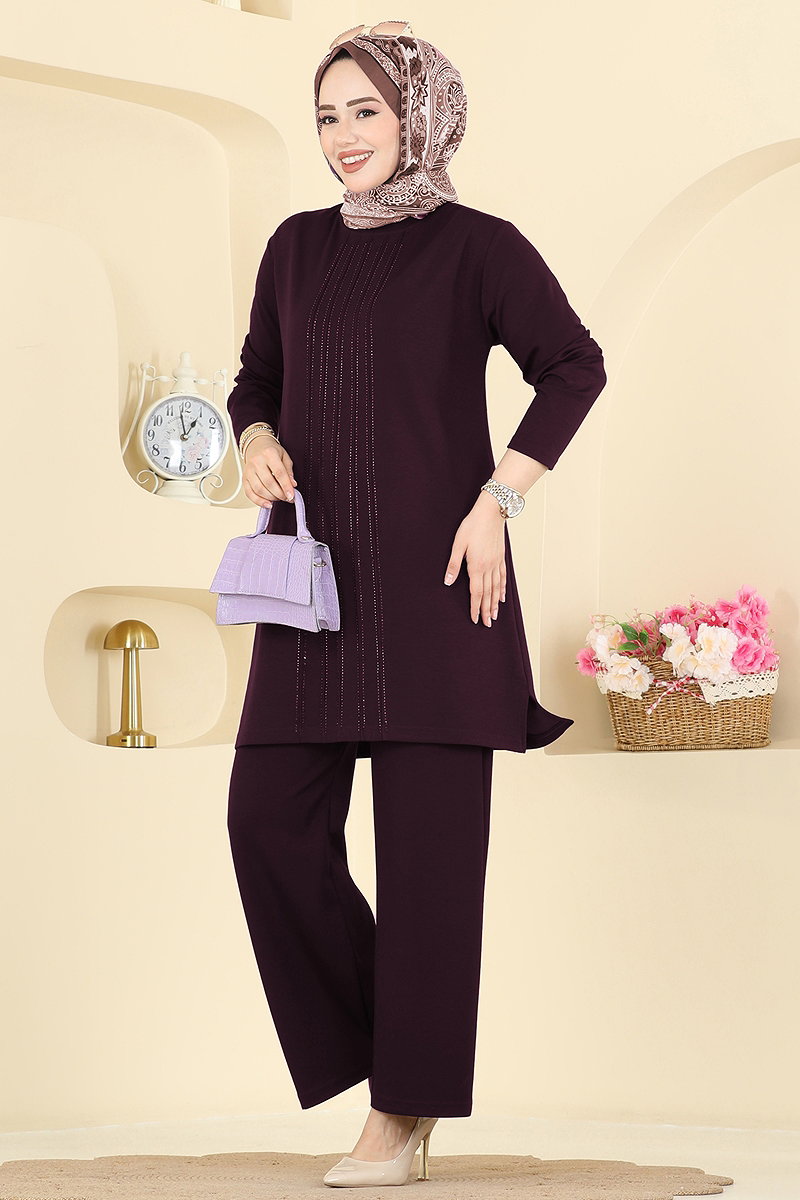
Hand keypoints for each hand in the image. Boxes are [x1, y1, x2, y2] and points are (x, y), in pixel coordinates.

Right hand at [243, 434, 296, 508]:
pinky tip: (267, 504)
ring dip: (271, 498)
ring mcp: (248, 470)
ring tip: (279, 498)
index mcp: (269, 454)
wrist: (256, 445)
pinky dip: (258, 501)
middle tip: (287, 498)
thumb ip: (289, 471)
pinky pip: (249, 493)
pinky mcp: (244, 478)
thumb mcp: (284, 456)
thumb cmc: (271, 451)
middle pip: (268, 483)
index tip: (291, 496)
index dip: (286, 486)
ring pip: (259, 489)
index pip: (279, 473)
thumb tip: (292, 485)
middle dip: (279, 494)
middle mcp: (257, 461)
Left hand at [443, 491, 507, 625]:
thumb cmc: (472, 526)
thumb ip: (453, 564)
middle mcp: (489, 568)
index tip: (475, 619)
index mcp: (476, 566)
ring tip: (495, 615)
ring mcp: (496, 563)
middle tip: (487, 624)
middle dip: (486, 610)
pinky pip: (502, 577)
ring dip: (495, 603)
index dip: (474, 607)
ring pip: (496, 588)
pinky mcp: (501, 558)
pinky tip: (502, 597)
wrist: (491, 512)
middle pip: (487, 594)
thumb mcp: (458, 544)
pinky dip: (502, 589)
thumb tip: (448, 582)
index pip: (475, 593)